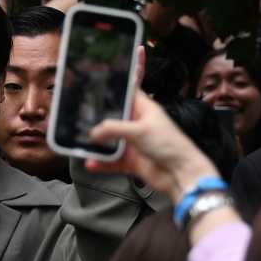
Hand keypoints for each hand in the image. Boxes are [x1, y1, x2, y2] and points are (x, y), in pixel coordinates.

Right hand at [84, 91, 219, 200]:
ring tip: (82, 142)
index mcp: (144, 110)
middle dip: (98, 119)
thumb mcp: (140, 130)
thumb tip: (93, 132)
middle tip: (79, 116)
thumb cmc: (170, 145)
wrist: (181, 174)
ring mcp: (134, 143)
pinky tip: (92, 163)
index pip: (127, 93)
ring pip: (110, 141)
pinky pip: (111, 161)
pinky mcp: (131, 160)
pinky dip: (102, 163)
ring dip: (98, 144)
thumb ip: (114, 129)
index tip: (95, 85)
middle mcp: (137, 125)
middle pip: (114, 118)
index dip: (114, 89)